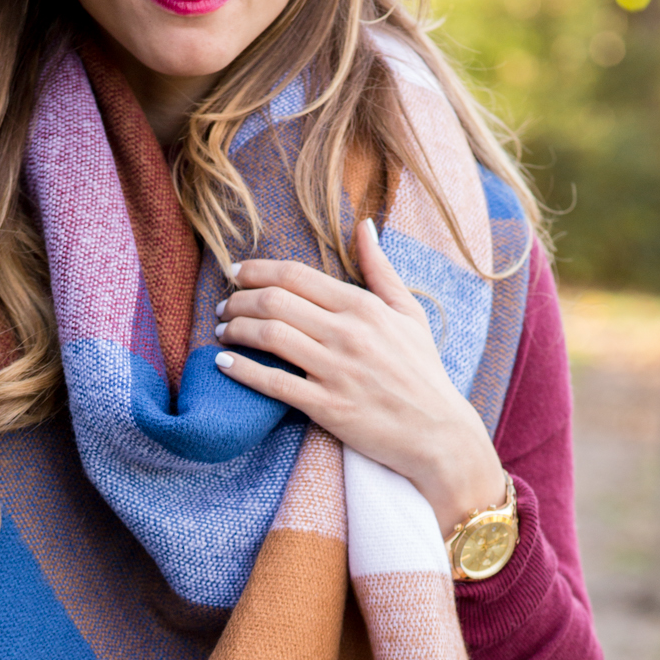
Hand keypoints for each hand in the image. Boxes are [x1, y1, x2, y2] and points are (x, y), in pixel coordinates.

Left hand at [213, 221, 506, 537]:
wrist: (438, 433)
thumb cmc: (422, 373)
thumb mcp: (409, 314)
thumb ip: (381, 270)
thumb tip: (363, 226)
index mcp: (363, 307)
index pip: (296, 276)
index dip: (258, 270)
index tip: (235, 273)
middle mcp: (348, 334)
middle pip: (275, 302)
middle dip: (238, 299)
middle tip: (223, 306)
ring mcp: (336, 371)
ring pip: (270, 337)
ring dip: (235, 330)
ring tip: (222, 332)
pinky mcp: (327, 407)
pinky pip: (274, 383)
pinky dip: (243, 371)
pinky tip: (224, 365)